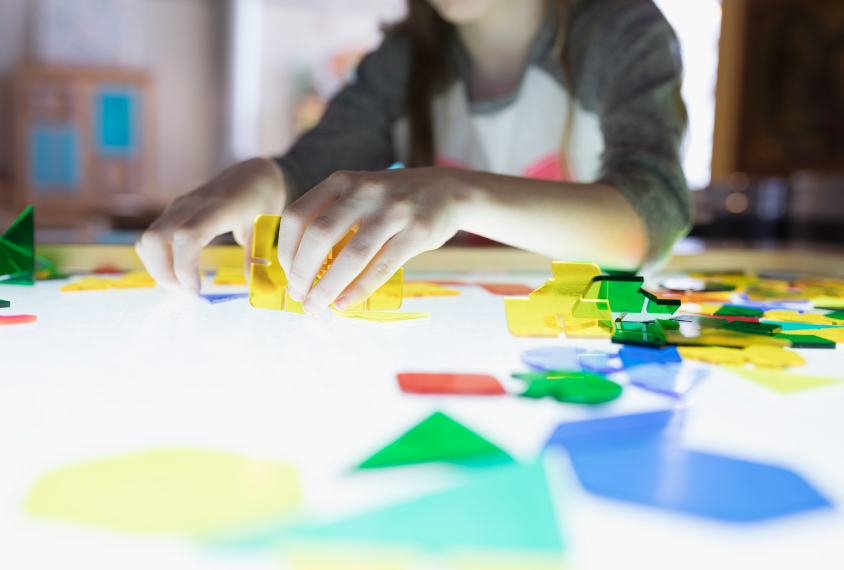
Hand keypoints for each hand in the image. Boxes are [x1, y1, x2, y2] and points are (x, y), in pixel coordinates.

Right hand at [137, 158, 286, 293]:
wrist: (254, 173)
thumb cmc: (261, 199)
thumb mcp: (264, 227)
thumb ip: (254, 256)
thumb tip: (251, 286)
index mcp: (218, 207)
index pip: (186, 236)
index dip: (184, 267)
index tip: (196, 290)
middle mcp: (191, 204)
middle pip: (155, 239)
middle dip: (164, 274)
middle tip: (188, 292)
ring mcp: (179, 206)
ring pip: (148, 239)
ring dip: (158, 268)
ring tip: (183, 285)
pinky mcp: (173, 211)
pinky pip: (152, 237)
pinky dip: (157, 259)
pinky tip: (178, 271)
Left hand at [278, 167, 468, 313]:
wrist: (447, 191)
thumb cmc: (393, 201)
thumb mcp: (359, 194)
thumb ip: (331, 217)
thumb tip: (300, 265)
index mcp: (341, 181)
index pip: (298, 214)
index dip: (287, 249)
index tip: (288, 273)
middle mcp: (364, 191)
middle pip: (319, 234)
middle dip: (302, 271)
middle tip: (298, 295)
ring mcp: (393, 210)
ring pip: (351, 254)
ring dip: (328, 286)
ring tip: (316, 306)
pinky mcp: (416, 232)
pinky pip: (382, 267)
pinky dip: (359, 289)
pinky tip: (344, 303)